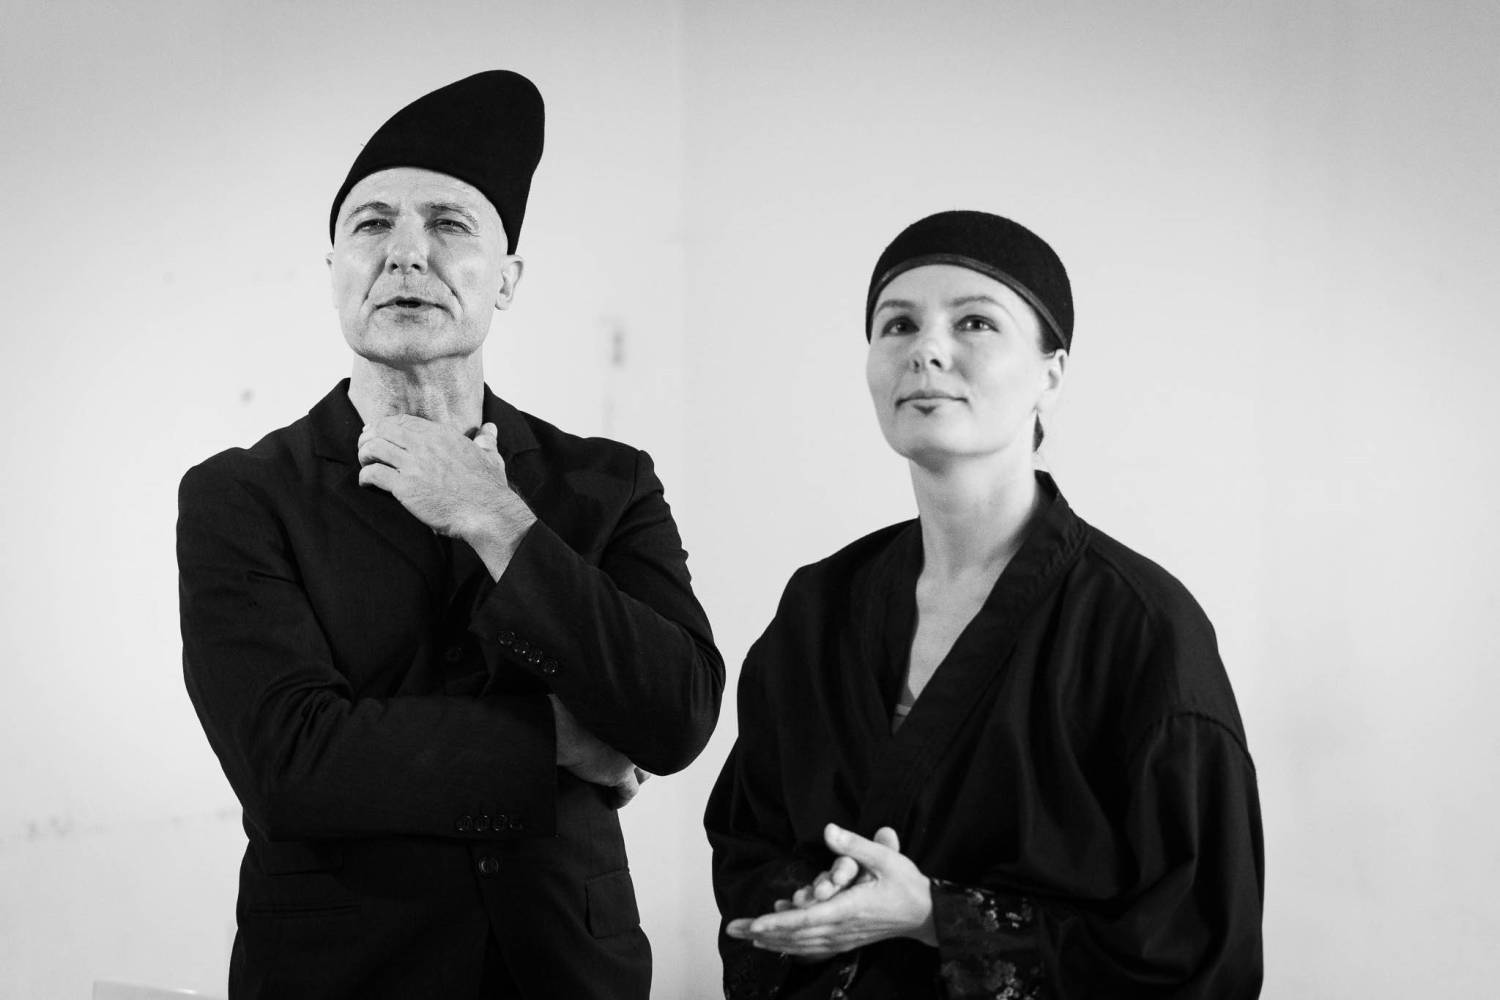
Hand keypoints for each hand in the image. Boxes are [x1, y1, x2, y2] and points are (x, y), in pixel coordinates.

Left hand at [357, 416, 535, 552]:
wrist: (486, 512)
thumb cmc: (489, 488)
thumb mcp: (491, 457)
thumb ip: (486, 440)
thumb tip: (490, 429)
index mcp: (442, 435)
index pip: (403, 421)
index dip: (386, 425)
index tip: (379, 432)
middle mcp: (425, 445)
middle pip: (383, 430)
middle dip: (369, 438)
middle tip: (366, 449)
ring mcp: (414, 465)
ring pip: (374, 448)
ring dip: (364, 455)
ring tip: (366, 464)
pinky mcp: (405, 487)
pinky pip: (374, 474)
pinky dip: (365, 477)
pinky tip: (367, 483)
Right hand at [550, 695, 648, 806]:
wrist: (565, 724)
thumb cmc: (573, 712)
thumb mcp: (597, 710)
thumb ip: (609, 719)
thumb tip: (608, 720)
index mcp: (635, 717)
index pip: (645, 734)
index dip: (637, 743)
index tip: (629, 748)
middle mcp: (639, 735)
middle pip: (649, 753)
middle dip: (642, 761)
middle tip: (632, 768)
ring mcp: (632, 754)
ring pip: (644, 774)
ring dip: (636, 780)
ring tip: (626, 785)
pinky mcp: (620, 772)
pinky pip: (630, 791)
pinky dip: (622, 799)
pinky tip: (615, 802)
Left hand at [725, 824, 935, 958]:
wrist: (926, 914)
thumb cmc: (906, 884)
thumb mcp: (886, 858)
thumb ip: (856, 845)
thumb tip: (829, 830)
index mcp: (849, 908)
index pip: (807, 918)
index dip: (779, 922)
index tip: (756, 923)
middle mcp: (842, 927)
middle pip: (796, 934)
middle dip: (763, 932)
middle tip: (734, 928)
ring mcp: (843, 937)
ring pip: (801, 943)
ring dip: (772, 940)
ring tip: (746, 936)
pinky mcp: (846, 939)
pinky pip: (813, 947)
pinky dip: (791, 945)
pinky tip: (775, 943)